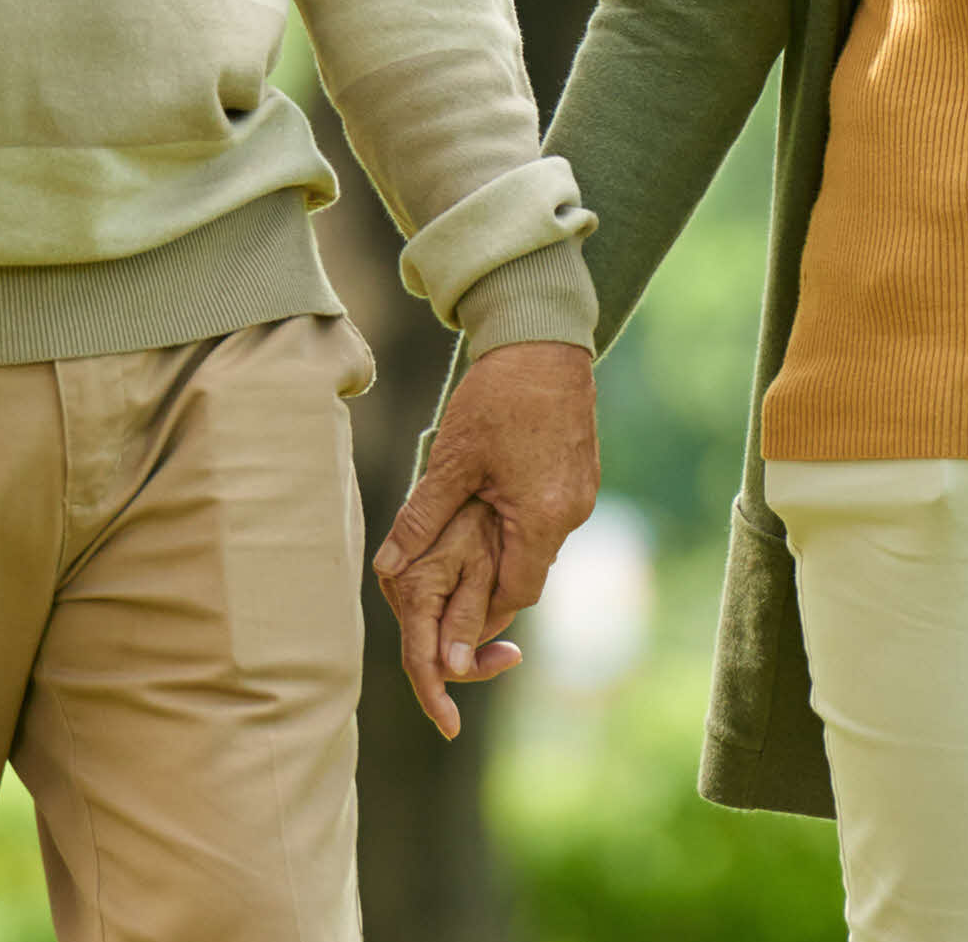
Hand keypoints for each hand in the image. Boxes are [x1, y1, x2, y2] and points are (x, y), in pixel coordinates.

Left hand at [368, 341, 599, 742]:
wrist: (543, 339)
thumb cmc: (496, 395)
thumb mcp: (451, 459)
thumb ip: (422, 516)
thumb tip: (388, 567)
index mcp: (543, 518)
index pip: (515, 593)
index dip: (483, 616)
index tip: (453, 628)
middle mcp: (570, 513)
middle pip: (529, 574)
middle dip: (490, 589)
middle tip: (452, 597)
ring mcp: (579, 493)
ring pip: (538, 546)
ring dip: (503, 553)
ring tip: (464, 552)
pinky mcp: (579, 474)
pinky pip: (547, 517)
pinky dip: (519, 525)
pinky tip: (491, 511)